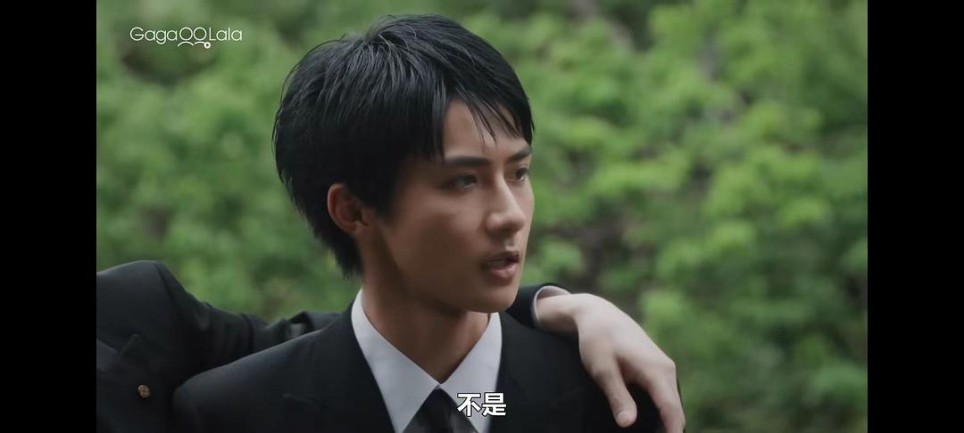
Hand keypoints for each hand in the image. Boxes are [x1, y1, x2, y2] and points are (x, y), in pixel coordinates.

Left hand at [536, 292, 684, 431]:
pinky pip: (666, 399)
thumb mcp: (602, 370)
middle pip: (675, 412)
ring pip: (671, 407)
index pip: (671, 410)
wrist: (599, 315)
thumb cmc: (598, 340)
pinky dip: (660, 414)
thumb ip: (618, 397)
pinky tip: (648, 427)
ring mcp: (666, 370)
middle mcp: (667, 370)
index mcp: (657, 370)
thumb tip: (628, 423)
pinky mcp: (659, 372)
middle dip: (667, 431)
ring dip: (664, 425)